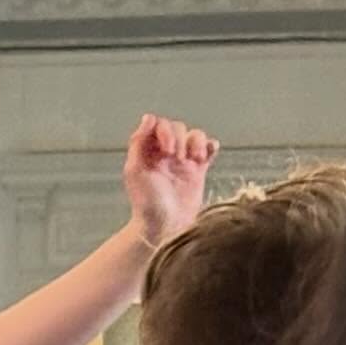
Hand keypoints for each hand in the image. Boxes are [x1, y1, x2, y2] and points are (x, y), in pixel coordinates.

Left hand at [123, 114, 219, 248]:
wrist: (165, 227)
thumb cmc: (146, 204)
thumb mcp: (135, 171)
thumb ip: (138, 142)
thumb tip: (148, 117)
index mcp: (148, 153)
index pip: (159, 125)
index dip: (164, 131)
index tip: (165, 150)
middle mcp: (165, 154)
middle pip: (178, 127)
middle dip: (179, 139)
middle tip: (175, 159)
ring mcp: (183, 162)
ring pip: (195, 135)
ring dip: (196, 143)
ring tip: (192, 160)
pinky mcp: (198, 171)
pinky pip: (209, 148)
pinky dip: (210, 146)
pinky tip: (206, 155)